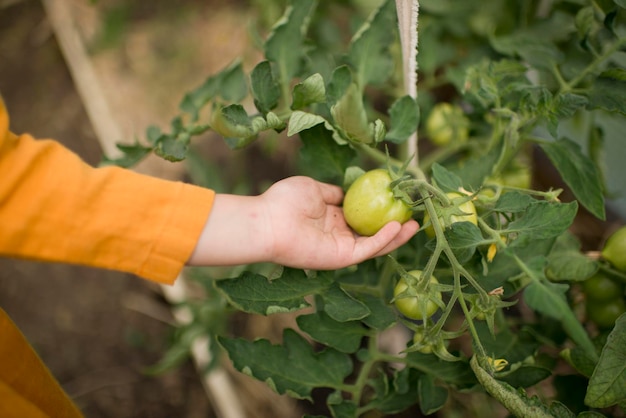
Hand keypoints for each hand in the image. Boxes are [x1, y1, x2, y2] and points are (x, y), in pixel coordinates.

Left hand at [260, 176, 418, 268]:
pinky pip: (367, 249)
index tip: (397, 200)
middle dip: (394, 226)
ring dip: (396, 237)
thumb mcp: (314, 188)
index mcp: (331, 218)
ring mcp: (340, 247)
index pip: (361, 217)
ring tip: (415, 225)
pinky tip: (397, 227)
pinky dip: (384, 240)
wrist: (269, 221)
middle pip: (372, 233)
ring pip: (375, 244)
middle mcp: (338, 234)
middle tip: (413, 215)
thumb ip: (333, 192)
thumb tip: (348, 191)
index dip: (380, 210)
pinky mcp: (341, 257)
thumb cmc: (285, 201)